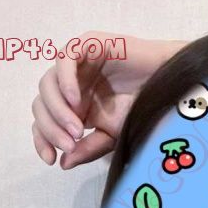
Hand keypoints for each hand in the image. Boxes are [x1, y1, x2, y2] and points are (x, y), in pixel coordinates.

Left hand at [31, 31, 181, 169]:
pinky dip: (65, 81)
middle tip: (69, 145)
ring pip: (47, 84)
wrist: (166, 86)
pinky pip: (65, 59)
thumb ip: (87, 149)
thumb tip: (63, 163)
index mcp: (72, 107)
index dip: (41, 140)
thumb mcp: (111, 137)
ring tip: (77, 129)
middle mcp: (70, 85)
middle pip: (41, 104)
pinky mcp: (88, 44)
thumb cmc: (140, 109)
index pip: (44, 121)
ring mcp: (77, 64)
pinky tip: (76, 101)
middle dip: (51, 129)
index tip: (51, 159)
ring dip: (57, 110)